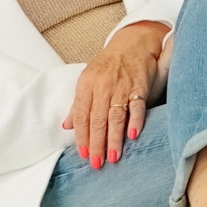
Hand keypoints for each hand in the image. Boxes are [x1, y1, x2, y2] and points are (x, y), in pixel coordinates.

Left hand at [64, 22, 169, 167]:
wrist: (132, 43)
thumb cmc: (108, 65)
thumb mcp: (88, 80)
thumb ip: (78, 104)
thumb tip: (67, 126)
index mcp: (87, 86)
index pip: (82, 115)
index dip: (82, 136)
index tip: (82, 155)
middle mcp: (103, 87)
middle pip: (98, 119)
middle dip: (96, 143)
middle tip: (96, 163)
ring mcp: (122, 87)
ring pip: (116, 116)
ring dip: (113, 138)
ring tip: (112, 157)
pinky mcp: (140, 86)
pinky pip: (137, 106)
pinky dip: (135, 121)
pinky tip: (133, 135)